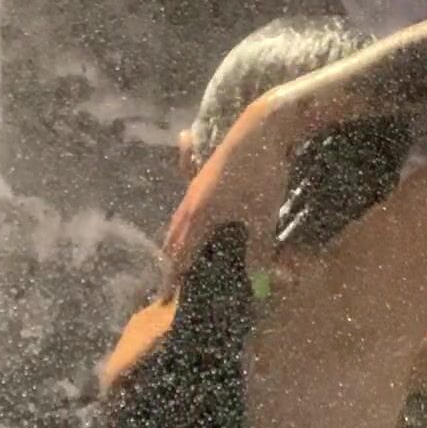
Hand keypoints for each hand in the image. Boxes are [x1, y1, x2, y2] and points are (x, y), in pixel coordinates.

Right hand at [162, 89, 298, 284]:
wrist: (262, 127)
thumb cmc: (263, 173)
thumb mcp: (263, 216)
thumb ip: (259, 252)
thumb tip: (259, 284)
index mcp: (200, 217)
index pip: (180, 257)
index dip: (172, 280)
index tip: (163, 300)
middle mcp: (190, 204)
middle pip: (172, 241)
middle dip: (170, 265)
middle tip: (170, 286)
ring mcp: (194, 189)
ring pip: (178, 224)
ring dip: (176, 245)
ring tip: (179, 262)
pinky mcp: (202, 178)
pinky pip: (186, 211)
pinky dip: (184, 227)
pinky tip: (195, 228)